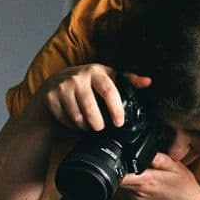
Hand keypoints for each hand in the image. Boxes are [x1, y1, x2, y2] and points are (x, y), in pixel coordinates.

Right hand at [35, 64, 151, 130]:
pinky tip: (76, 123)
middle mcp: (77, 77)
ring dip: (85, 126)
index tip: (119, 123)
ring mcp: (62, 88)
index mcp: (95, 71)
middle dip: (98, 123)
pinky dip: (72, 125)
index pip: (109, 91)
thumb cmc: (86, 82)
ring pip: (77, 116)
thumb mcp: (106, 77)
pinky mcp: (51, 98)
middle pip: (90, 107)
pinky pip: (64, 119)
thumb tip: (148, 82)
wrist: (54, 83)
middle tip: (101, 128)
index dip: (116, 109)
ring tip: (90, 126)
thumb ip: (127, 80)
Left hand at [118, 152, 199, 199]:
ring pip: (123, 186)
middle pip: (119, 179)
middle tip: (140, 168)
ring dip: (130, 179)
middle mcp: (139, 192)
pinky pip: (128, 192)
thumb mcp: (177, 167)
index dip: (120, 167)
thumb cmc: (185, 187)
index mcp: (147, 180)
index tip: (125, 161)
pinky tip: (148, 185)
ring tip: (147, 177)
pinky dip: (134, 187)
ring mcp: (137, 199)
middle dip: (125, 171)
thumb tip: (147, 152)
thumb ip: (160, 158)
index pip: (121, 175)